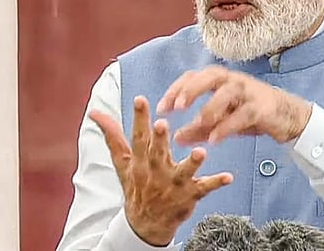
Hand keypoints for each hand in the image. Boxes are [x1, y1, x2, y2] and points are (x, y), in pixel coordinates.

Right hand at [90, 96, 232, 245]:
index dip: (139, 119)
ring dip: (191, 162)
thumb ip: (112, 136)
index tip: (140, 100)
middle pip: (156, 154)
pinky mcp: (190, 194)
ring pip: (182, 172)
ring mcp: (173, 184)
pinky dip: (216, 182)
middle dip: (159, 139)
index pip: (137, 138)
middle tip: (162, 124)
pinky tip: (228, 176)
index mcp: (140, 161)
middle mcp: (156, 171)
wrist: (145, 224)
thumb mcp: (122, 162)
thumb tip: (95, 113)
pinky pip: (204, 188)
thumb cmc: (136, 186)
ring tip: (200, 152)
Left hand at [155, 66, 312, 144]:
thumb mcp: (221, 121)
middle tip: (176, 107)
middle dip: (191, 89)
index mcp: (219, 80)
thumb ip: (198, 128)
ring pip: (227, 93)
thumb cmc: (250, 114)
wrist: (287, 117)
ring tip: (197, 122)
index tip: (161, 109)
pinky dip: (227, 126)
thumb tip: (175, 137)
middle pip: (209, 76)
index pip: (192, 77)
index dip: (175, 90)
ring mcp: (248, 92)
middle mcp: (232, 81)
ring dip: (210, 107)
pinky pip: (242, 114)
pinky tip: (215, 140)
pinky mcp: (261, 107)